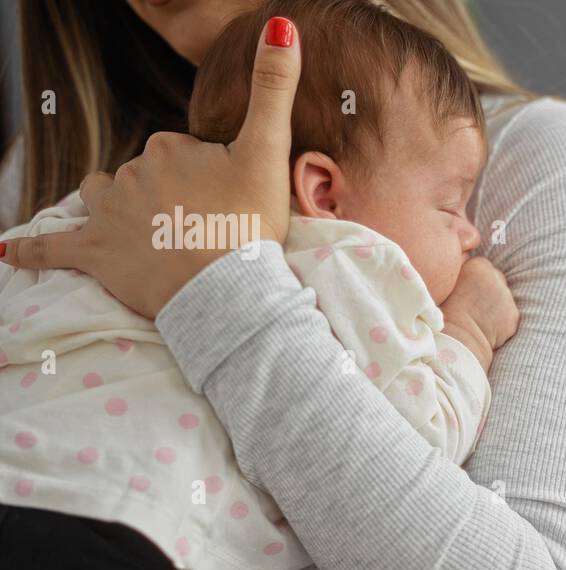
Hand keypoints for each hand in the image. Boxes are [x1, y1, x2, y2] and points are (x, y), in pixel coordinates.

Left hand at [1, 17, 301, 318]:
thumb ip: (274, 87)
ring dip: (118, 206)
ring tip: (149, 233)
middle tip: (206, 227)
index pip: (181, 152)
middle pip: (146, 175)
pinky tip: (10, 250)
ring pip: (103, 195)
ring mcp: (110, 214)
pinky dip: (32, 248)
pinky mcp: (96, 253)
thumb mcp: (271, 150)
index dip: (206, 176)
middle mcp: (133, 173)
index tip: (228, 202)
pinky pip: (53, 247)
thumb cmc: (251, 222)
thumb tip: (281, 24)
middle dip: (169, 194)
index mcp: (170, 149)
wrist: (229, 289)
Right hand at [442, 257, 519, 351]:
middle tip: (472, 305)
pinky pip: (507, 316)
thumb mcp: (445, 282)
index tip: (463, 291)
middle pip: (495, 280)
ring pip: (502, 299)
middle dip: (486, 290)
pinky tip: (486, 328)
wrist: (456, 339)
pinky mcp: (513, 316)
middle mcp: (497, 277)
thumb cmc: (442, 311)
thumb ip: (458, 267)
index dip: (472, 280)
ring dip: (494, 306)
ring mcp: (507, 297)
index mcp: (479, 265)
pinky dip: (500, 321)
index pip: (481, 267)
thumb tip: (463, 258)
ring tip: (477, 317)